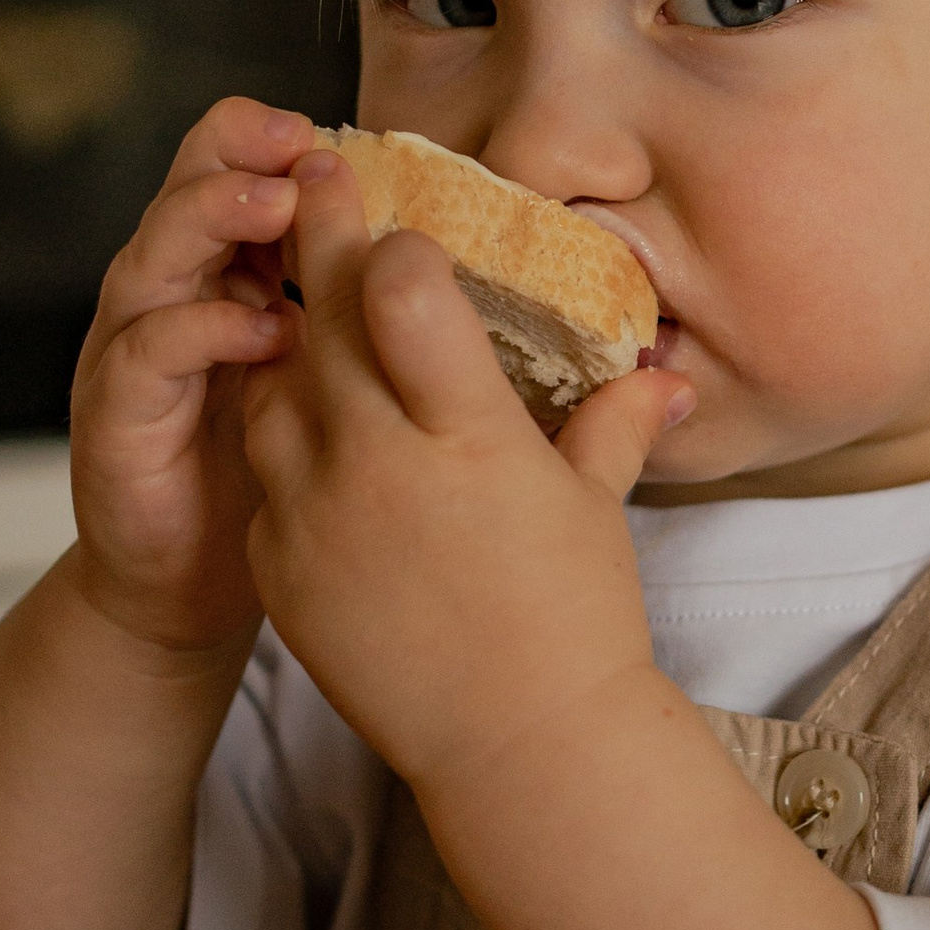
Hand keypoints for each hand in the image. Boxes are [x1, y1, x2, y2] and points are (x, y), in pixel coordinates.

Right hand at [66, 97, 337, 658]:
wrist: (190, 589)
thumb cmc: (267, 478)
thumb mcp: (324, 376)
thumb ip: (356, 314)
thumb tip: (453, 262)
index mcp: (217, 280)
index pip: (224, 180)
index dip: (262, 144)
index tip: (323, 130)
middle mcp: (166, 303)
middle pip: (180, 196)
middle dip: (235, 158)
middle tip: (298, 146)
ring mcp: (131, 359)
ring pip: (153, 259)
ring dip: (212, 220)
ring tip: (278, 204)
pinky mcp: (115, 423)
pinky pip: (148, 356)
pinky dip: (202, 331)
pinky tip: (265, 329)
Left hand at [240, 150, 692, 795]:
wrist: (516, 748)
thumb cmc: (572, 621)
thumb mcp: (593, 510)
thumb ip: (615, 424)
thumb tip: (666, 373)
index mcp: (468, 436)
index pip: (402, 292)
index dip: (392, 244)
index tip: (392, 220)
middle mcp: (379, 464)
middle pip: (321, 318)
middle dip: (318, 240)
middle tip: (314, 181)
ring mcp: (315, 516)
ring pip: (272, 387)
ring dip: (290, 343)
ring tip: (312, 317)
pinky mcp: (278, 567)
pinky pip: (264, 474)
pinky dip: (284, 442)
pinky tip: (311, 432)